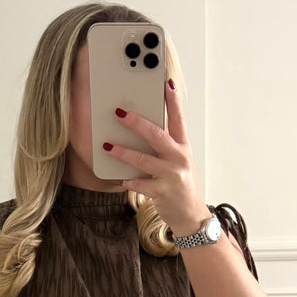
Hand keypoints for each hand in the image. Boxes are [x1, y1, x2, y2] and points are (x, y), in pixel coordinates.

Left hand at [102, 79, 210, 235]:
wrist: (190, 214)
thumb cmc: (178, 183)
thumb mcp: (176, 160)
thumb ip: (163, 144)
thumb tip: (139, 126)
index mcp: (182, 146)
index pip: (178, 118)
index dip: (173, 99)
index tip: (166, 82)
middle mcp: (179, 158)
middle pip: (156, 135)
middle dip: (136, 122)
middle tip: (118, 112)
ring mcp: (172, 175)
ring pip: (144, 160)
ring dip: (123, 152)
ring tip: (106, 145)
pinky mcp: (163, 192)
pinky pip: (140, 184)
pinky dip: (128, 180)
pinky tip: (118, 177)